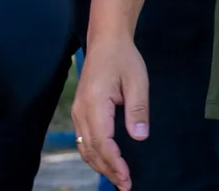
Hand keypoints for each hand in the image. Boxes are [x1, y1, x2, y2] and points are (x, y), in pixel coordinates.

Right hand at [72, 36, 149, 190]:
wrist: (106, 41)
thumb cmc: (123, 58)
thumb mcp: (137, 81)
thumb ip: (138, 109)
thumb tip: (140, 137)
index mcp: (94, 104)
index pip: (103, 143)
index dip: (115, 163)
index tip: (127, 178)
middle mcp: (81, 112)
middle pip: (91, 150)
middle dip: (108, 170)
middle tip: (125, 186)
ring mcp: (78, 112)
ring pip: (84, 148)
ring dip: (100, 165)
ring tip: (118, 180)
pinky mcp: (80, 112)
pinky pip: (83, 140)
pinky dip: (94, 155)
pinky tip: (106, 162)